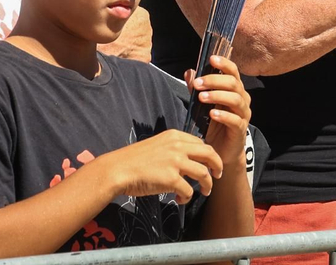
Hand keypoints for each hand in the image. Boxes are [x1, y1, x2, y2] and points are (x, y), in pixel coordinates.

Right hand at [92, 129, 223, 204]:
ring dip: (207, 184)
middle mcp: (178, 146)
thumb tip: (187, 160)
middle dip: (217, 165)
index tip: (210, 163)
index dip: (209, 154)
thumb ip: (173, 149)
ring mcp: (175, 162)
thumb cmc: (133, 160)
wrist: (118, 170)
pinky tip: (180, 199)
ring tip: (205, 191)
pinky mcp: (171, 179)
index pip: (201, 143)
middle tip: (218, 175)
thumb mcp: (156, 145)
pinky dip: (188, 197)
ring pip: (204, 173)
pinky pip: (189, 190)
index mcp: (174, 136)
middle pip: (209, 154)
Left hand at [185, 54, 250, 166]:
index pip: (233, 72)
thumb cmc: (212, 125)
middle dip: (215, 81)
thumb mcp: (202, 104)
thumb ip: (197, 89)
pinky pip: (235, 120)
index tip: (211, 59)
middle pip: (233, 83)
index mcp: (234, 90)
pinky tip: (212, 114)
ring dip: (218, 96)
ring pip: (236, 99)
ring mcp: (243, 115)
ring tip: (202, 97)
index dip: (224, 63)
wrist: (221, 151)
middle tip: (198, 84)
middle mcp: (242, 99)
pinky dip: (224, 115)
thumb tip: (189, 72)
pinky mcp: (241, 130)